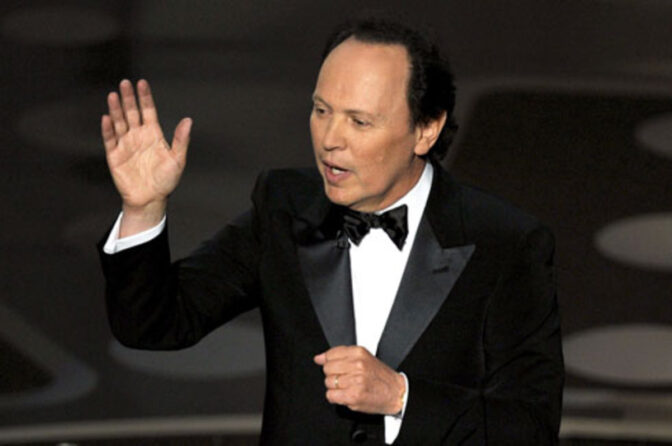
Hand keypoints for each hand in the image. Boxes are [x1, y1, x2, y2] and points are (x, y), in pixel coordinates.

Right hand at [101, 79, 191, 233]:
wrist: (151, 199)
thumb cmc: (166, 181)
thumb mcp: (178, 159)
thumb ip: (181, 140)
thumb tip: (188, 120)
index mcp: (153, 134)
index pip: (148, 111)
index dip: (145, 97)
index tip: (142, 83)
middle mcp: (138, 136)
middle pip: (132, 113)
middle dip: (129, 98)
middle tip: (125, 83)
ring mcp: (126, 144)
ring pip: (119, 122)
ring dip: (116, 109)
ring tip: (113, 95)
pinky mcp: (115, 156)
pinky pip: (110, 139)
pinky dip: (108, 129)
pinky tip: (107, 118)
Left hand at [314, 345, 405, 414]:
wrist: (396, 392)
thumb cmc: (380, 377)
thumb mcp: (363, 359)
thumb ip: (340, 356)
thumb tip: (318, 358)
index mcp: (359, 353)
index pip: (330, 354)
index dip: (330, 362)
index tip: (335, 367)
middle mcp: (357, 365)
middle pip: (327, 369)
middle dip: (333, 375)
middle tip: (345, 379)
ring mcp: (355, 380)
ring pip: (328, 382)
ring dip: (335, 387)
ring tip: (348, 387)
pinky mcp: (353, 396)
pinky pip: (331, 395)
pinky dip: (335, 397)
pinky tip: (345, 395)